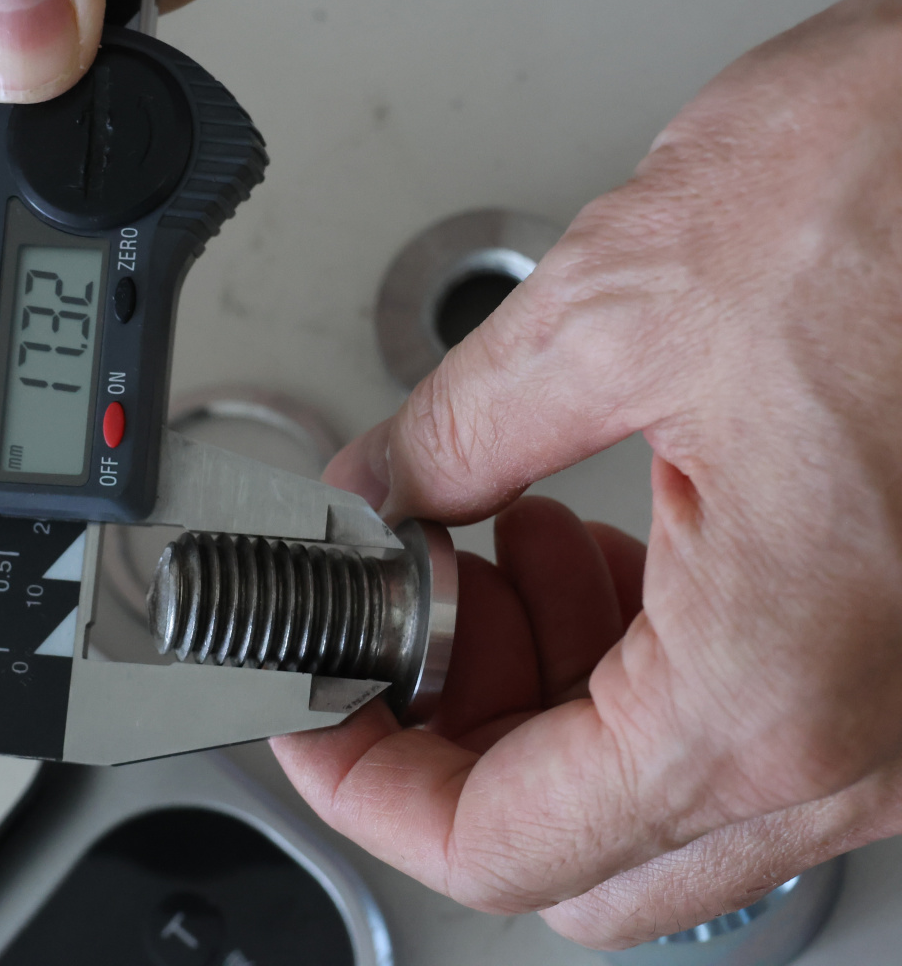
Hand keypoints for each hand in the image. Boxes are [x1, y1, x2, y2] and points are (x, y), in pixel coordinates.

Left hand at [274, 0, 901, 948]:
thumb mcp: (619, 308)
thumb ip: (458, 434)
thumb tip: (382, 490)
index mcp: (766, 690)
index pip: (503, 846)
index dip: (368, 790)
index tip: (313, 721)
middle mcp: (856, 742)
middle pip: (580, 847)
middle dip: (456, 737)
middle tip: (402, 617)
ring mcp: (898, 712)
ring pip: (660, 794)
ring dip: (544, 694)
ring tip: (500, 547)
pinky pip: (742, 720)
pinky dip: (636, 661)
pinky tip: (599, 542)